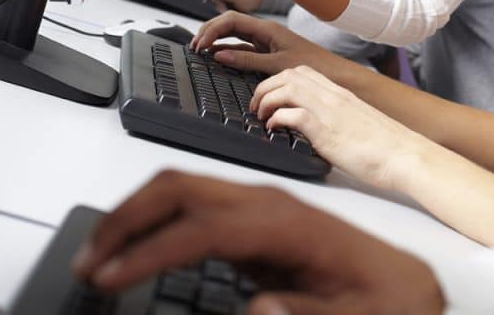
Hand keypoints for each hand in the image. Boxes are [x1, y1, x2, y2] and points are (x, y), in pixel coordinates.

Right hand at [72, 171, 443, 314]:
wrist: (405, 281)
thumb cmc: (381, 297)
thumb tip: (259, 310)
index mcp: (287, 224)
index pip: (202, 228)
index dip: (151, 253)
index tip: (109, 278)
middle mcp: (266, 203)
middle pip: (180, 189)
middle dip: (126, 220)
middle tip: (88, 261)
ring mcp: (256, 204)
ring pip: (179, 189)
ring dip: (133, 215)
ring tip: (98, 255)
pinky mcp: (251, 217)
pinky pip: (190, 205)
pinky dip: (153, 221)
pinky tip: (135, 250)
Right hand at [193, 11, 352, 81]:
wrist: (336, 75)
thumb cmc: (314, 67)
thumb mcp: (276, 65)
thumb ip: (247, 60)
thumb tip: (220, 54)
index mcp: (267, 29)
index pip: (231, 20)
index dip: (212, 29)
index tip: (199, 44)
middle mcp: (265, 32)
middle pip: (229, 24)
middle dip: (209, 32)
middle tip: (194, 46)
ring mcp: (266, 42)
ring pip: (234, 36)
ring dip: (216, 41)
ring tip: (200, 50)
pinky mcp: (268, 53)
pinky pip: (243, 48)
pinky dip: (228, 51)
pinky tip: (218, 57)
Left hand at [252, 65, 426, 190]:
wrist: (406, 156)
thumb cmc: (386, 147)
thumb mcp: (357, 123)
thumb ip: (336, 118)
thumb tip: (317, 127)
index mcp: (341, 94)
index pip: (302, 72)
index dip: (278, 80)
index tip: (269, 96)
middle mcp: (334, 96)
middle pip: (289, 74)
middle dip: (266, 86)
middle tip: (257, 106)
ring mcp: (330, 111)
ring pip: (286, 87)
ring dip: (267, 100)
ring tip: (261, 116)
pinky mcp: (326, 131)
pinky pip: (292, 114)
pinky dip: (276, 119)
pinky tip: (273, 130)